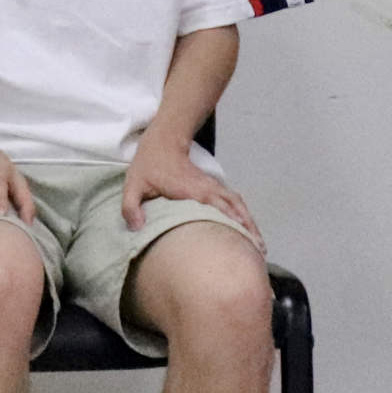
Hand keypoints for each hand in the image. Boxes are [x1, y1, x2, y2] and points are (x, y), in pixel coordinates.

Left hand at [122, 133, 259, 240]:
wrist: (163, 141)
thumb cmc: (148, 165)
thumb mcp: (133, 185)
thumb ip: (131, 207)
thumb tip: (137, 229)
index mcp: (192, 192)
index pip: (218, 208)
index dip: (233, 224)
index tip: (245, 242)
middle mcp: (208, 190)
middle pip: (235, 209)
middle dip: (249, 229)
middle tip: (260, 251)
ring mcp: (213, 188)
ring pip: (239, 206)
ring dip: (250, 224)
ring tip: (260, 246)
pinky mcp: (213, 188)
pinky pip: (235, 203)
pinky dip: (244, 216)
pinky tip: (249, 230)